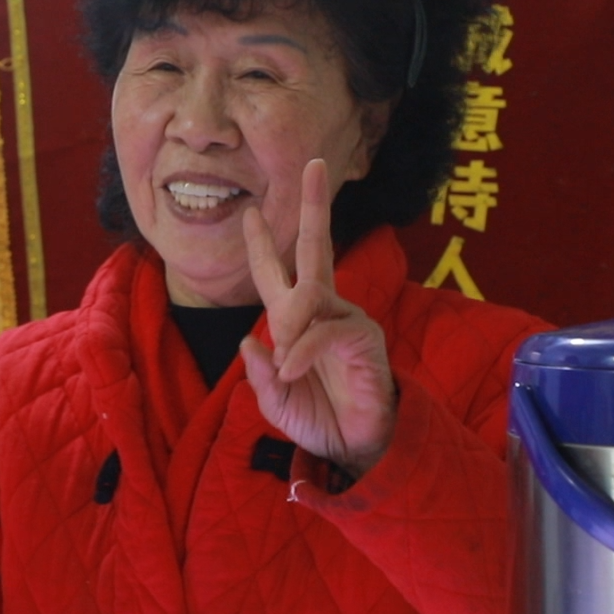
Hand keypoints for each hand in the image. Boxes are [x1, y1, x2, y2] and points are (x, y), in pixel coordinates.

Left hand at [239, 159, 397, 478]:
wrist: (353, 448)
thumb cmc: (316, 420)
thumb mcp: (274, 400)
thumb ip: (261, 374)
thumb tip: (251, 340)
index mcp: (295, 321)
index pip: (277, 275)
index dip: (263, 245)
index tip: (249, 213)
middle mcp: (322, 311)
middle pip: (316, 249)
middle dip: (312, 208)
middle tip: (314, 165)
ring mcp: (345, 319)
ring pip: (311, 295)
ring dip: (291, 326)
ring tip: (288, 365)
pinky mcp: (364, 337)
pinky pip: (324, 330)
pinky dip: (303, 349)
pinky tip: (293, 371)